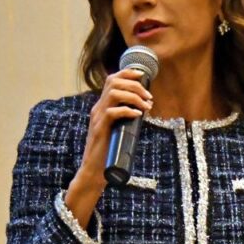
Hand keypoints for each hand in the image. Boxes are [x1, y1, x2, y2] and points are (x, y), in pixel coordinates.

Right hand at [64, 70, 152, 226]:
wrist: (95, 171)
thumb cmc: (109, 152)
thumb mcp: (118, 130)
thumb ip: (126, 119)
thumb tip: (143, 110)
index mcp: (102, 106)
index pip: (111, 79)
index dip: (127, 73)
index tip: (142, 75)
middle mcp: (98, 108)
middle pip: (113, 82)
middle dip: (134, 84)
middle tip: (149, 97)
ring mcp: (97, 118)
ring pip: (114, 94)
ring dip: (133, 96)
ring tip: (146, 106)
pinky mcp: (100, 129)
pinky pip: (112, 112)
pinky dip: (127, 110)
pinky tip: (137, 114)